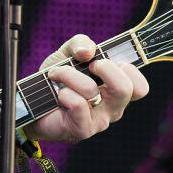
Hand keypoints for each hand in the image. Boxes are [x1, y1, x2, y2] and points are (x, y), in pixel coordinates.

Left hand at [31, 34, 148, 142]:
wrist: (33, 103)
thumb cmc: (57, 79)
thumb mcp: (68, 53)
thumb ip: (81, 43)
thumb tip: (87, 52)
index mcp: (117, 90)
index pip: (140, 86)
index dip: (126, 69)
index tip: (103, 60)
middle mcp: (113, 107)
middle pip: (125, 89)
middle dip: (103, 68)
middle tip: (88, 65)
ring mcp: (100, 121)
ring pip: (91, 91)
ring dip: (69, 75)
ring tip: (56, 75)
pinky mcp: (83, 129)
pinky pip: (77, 104)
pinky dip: (63, 92)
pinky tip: (57, 95)